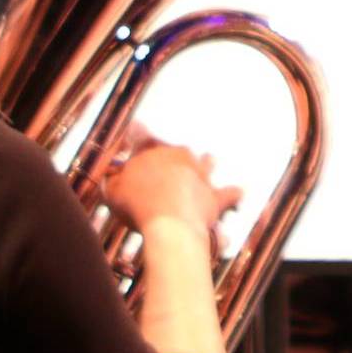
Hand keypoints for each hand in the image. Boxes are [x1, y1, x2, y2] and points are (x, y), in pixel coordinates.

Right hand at [101, 144, 241, 255]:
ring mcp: (199, 174)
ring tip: (210, 158)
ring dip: (206, 162)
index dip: (136, 133)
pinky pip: (228, 194)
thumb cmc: (137, 206)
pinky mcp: (214, 196)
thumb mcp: (112, 193)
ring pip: (205, 162)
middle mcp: (178, 155)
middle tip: (169, 155)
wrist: (170, 224)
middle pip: (175, 148)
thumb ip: (112, 182)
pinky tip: (239, 191)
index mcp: (150, 150)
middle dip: (171, 152)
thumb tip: (111, 178)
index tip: (135, 128)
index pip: (140, 134)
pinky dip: (233, 194)